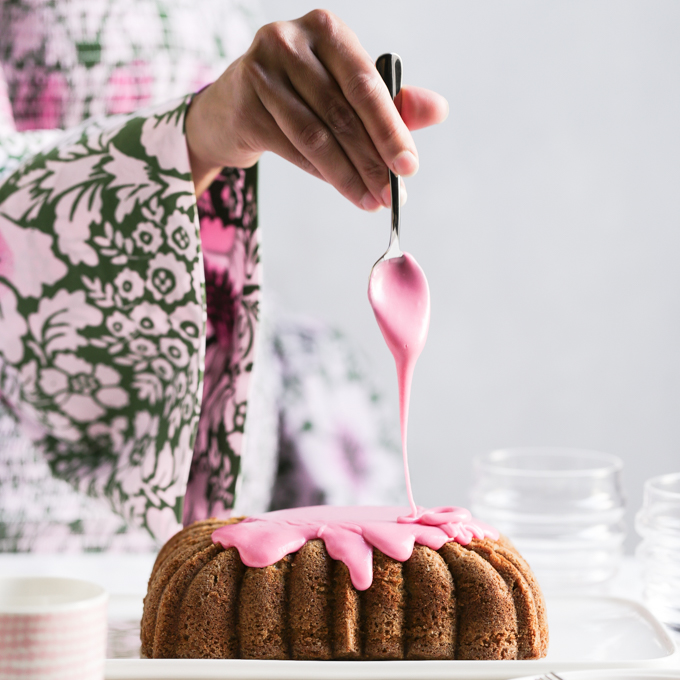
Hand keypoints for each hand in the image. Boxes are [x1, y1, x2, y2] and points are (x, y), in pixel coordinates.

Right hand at [185, 9, 448, 205]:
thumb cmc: (302, 93)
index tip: (409, 166)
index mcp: (325, 30)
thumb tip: (438, 110)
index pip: (365, 84)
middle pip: (341, 112)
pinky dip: (323, 174)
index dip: (390, 128)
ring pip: (316, 136)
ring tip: (372, 201)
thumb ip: (392, 101)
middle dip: (372, 160)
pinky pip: (293, 150)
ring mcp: (261, 73)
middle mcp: (290, 42)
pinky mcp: (245, 107)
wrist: (235, 105)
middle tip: (392, 194)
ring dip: (349, 175)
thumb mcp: (347, 90)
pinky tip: (345, 190)